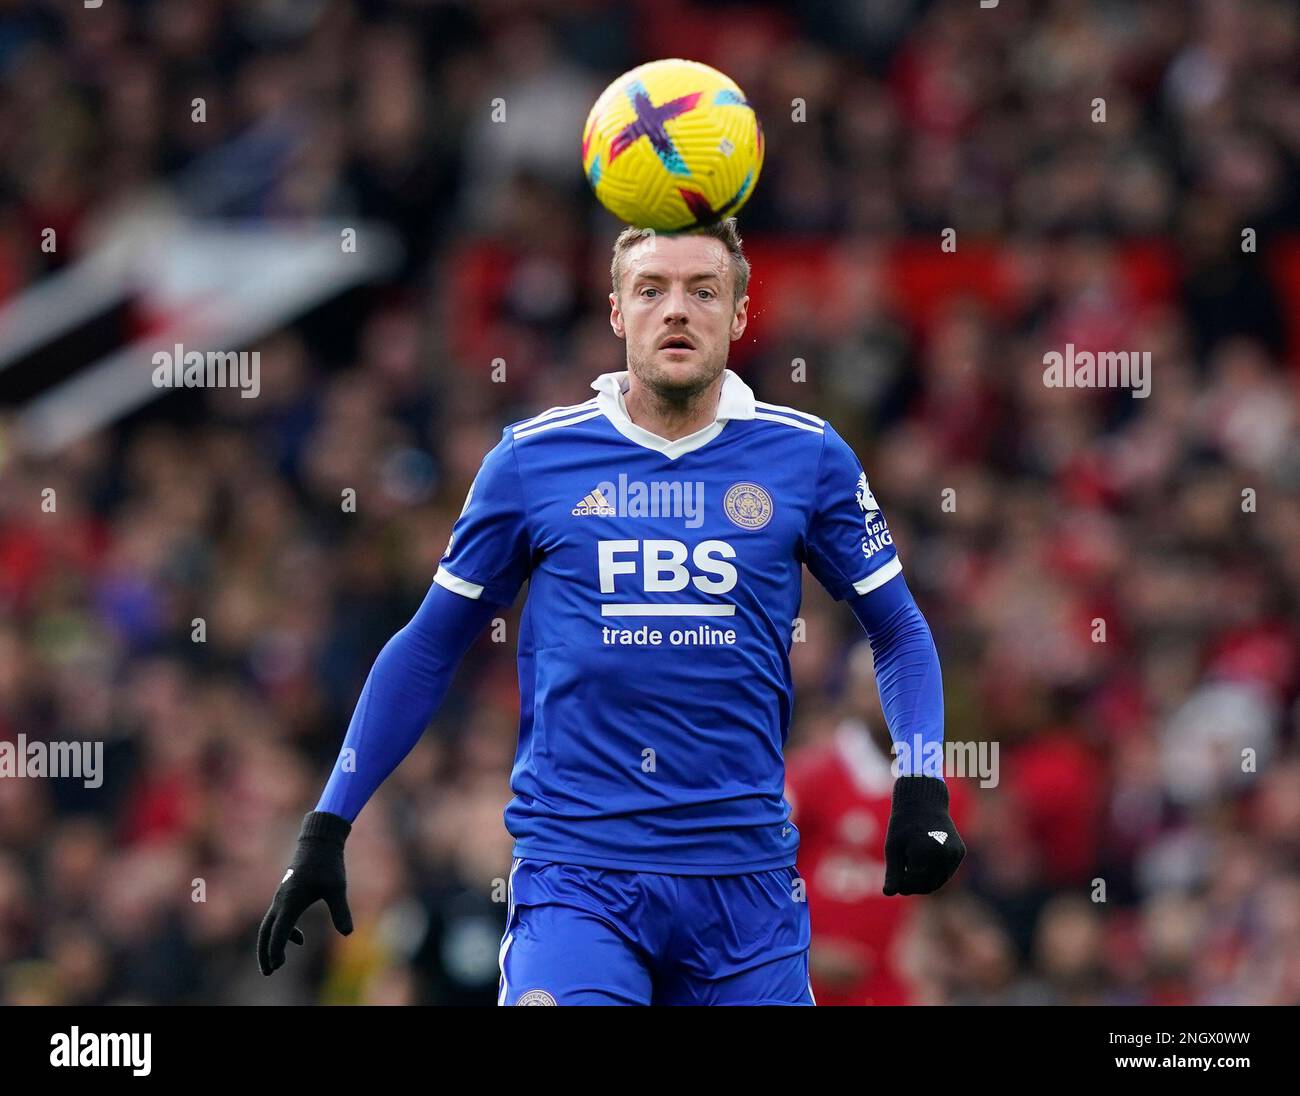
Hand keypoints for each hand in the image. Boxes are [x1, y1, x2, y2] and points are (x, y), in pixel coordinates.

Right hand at [257, 811, 353, 974]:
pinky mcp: (287, 894)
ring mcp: (282, 896)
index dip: (276, 950)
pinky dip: (285, 931)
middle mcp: (282, 900)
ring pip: (270, 924)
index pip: (279, 931)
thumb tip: (348, 933)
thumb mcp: (337, 887)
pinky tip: (299, 940)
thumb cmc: (328, 863)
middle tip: (268, 972)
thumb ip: (341, 910)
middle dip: (265, 952)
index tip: (276, 966)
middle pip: (266, 931)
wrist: (319, 841)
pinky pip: (279, 917)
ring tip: (278, 963)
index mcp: (291, 900)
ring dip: (272, 943)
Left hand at [882, 776, 964, 895]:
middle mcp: (945, 854)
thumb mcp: (893, 848)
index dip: (904, 886)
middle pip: (929, 885)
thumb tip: (888, 893)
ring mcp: (955, 854)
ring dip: (925, 880)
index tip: (895, 883)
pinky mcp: (960, 852)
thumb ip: (893, 872)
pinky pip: (946, 871)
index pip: (915, 883)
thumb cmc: (903, 824)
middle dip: (914, 886)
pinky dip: (935, 871)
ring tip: (911, 867)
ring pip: (939, 880)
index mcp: (927, 852)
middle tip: (902, 879)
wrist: (924, 802)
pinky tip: (924, 859)